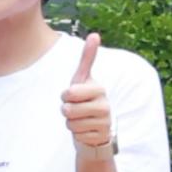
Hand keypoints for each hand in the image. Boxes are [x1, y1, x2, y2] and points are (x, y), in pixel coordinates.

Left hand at [58, 35, 112, 159]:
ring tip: (81, 118)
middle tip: (75, 108)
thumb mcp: (83, 79)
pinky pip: (76, 135)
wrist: (95, 125)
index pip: (69, 92)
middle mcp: (105, 105)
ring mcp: (105, 122)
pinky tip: (86, 129)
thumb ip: (87, 58)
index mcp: (99, 89)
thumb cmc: (85, 99)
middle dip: (66, 110)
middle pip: (68, 109)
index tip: (73, 94)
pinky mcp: (101, 137)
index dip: (66, 95)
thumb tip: (95, 34)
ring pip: (71, 123)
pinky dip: (77, 133)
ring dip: (71, 122)